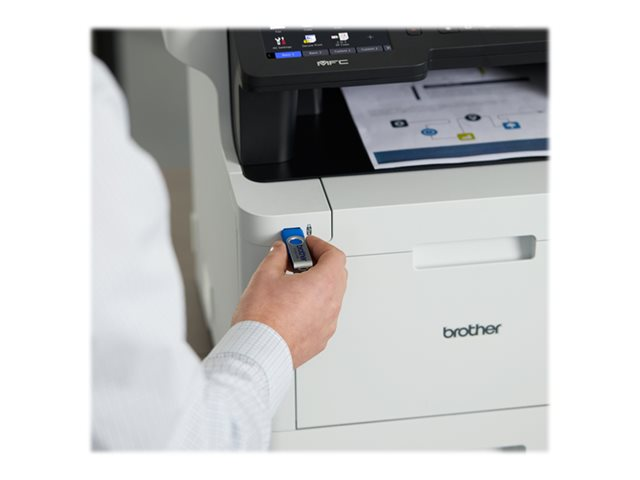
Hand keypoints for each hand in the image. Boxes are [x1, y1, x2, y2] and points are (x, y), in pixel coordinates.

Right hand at [232, 236, 347, 367]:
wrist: (258, 352)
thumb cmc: (262, 319)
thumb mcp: (264, 276)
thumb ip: (276, 257)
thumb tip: (280, 252)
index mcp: (323, 284)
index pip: (335, 256)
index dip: (320, 246)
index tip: (306, 244)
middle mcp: (331, 305)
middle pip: (337, 275)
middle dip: (319, 263)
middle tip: (299, 260)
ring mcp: (327, 324)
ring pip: (331, 297)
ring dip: (317, 286)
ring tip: (293, 283)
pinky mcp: (320, 339)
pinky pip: (323, 316)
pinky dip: (313, 306)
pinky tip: (293, 305)